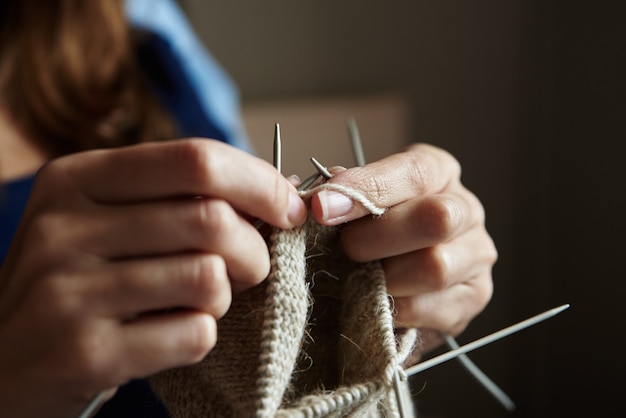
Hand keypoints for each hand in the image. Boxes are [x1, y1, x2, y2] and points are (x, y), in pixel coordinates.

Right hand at [0, 139, 306, 417]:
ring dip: (226, 296)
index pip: (195, 159)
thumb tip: (279, 191)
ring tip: (202, 302)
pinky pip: (192, 334)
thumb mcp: (108, 221)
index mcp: (77, 178)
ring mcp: (68, 292)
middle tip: (250, 268)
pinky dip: (202, 336)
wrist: (5, 361)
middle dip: (255, 249)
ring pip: (207, 278)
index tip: (288, 208)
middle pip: (211, 219)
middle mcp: (64, 227)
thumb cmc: (80, 282)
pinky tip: (173, 335)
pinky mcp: (84, 353)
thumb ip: (178, 199)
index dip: (258, 182)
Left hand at [310, 143, 496, 355]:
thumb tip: (319, 199)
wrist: (396, 275)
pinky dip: (389, 308)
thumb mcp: (360, 199)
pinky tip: (372, 301)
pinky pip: (426, 307)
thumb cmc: (373, 227)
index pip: (414, 172)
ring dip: (383, 277)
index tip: (322, 207)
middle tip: (345, 248)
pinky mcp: (472, 297)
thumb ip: (341, 195)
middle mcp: (465, 208)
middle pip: (436, 218)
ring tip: (358, 278)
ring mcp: (476, 254)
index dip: (366, 188)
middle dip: (377, 236)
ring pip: (434, 267)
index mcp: (438, 171)